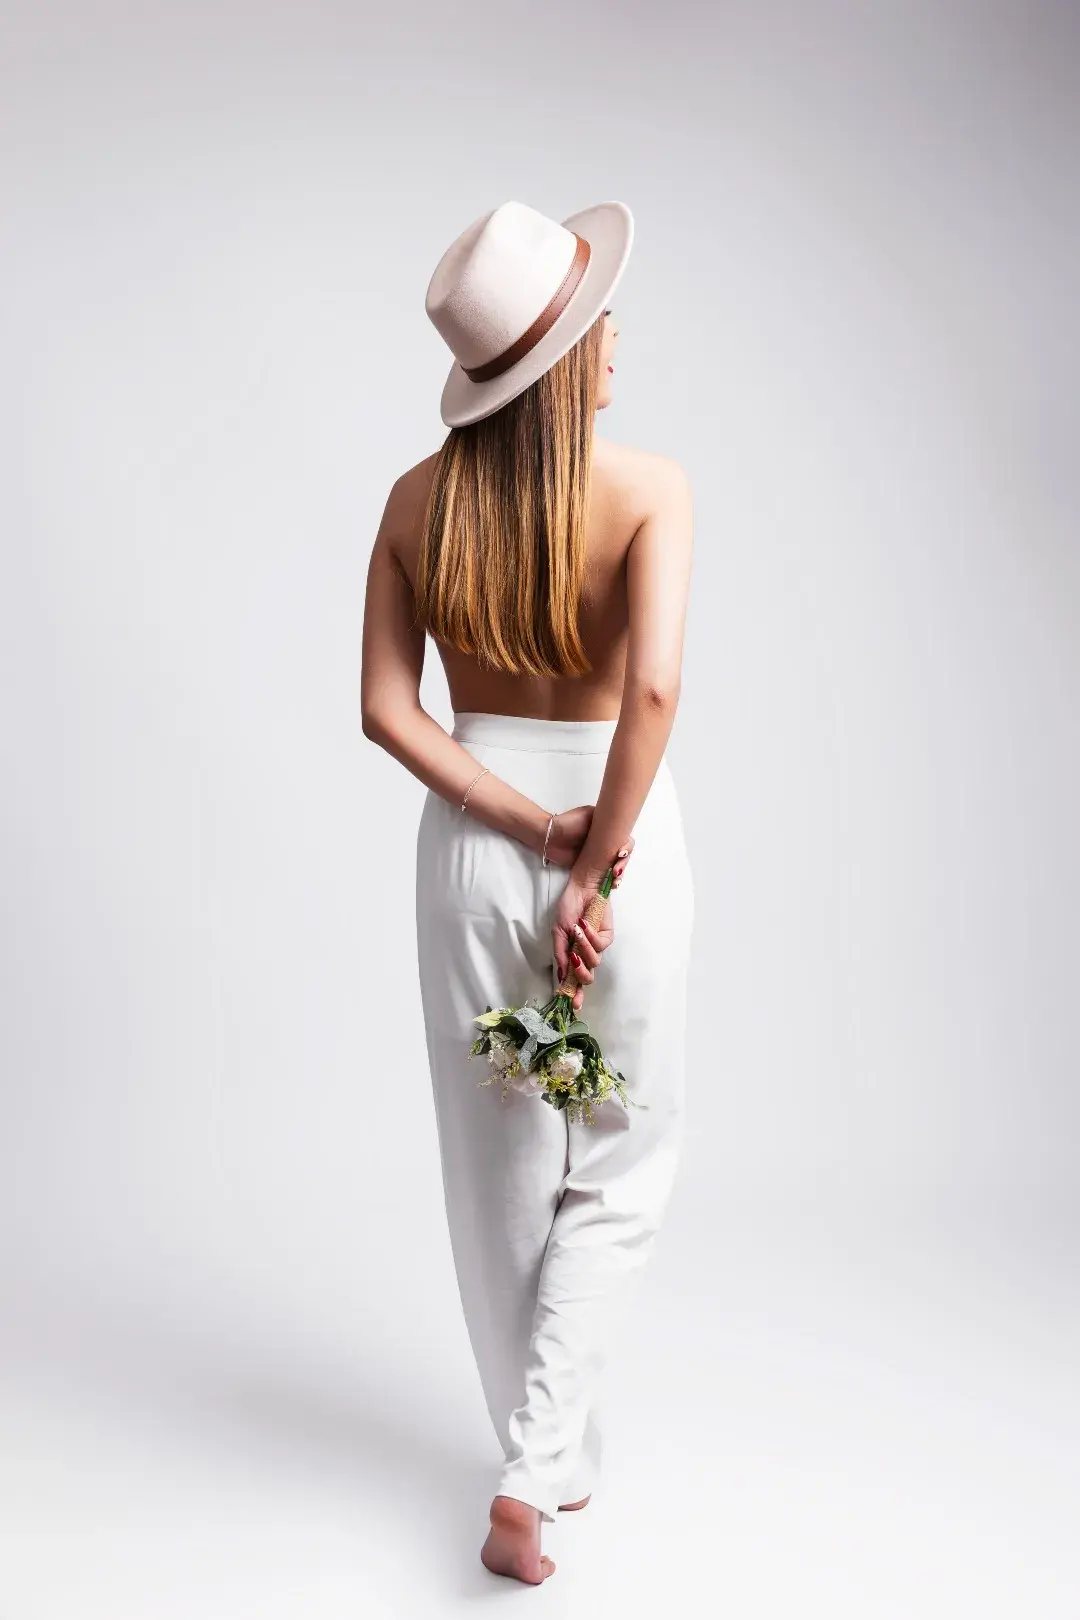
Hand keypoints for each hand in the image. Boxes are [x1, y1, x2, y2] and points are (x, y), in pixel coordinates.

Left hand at [543, 809, 635, 884]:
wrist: (550, 837)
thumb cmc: (568, 823)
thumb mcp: (588, 814)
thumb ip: (604, 817)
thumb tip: (617, 820)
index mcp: (608, 832)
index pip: (625, 840)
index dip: (627, 848)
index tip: (620, 853)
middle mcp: (606, 844)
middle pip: (623, 856)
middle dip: (623, 864)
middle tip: (616, 870)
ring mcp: (599, 857)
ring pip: (616, 867)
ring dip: (619, 874)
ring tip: (615, 880)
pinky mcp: (591, 868)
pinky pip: (605, 875)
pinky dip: (610, 881)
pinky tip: (612, 885)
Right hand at [550, 836, 634, 1009]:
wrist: (581, 888)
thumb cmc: (568, 907)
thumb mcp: (558, 932)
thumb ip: (560, 954)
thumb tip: (562, 975)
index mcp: (573, 955)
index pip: (575, 980)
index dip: (575, 994)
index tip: (572, 1005)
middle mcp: (586, 953)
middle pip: (588, 978)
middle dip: (580, 973)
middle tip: (573, 961)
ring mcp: (597, 945)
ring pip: (594, 962)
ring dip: (583, 948)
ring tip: (576, 932)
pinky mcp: (607, 936)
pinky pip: (600, 945)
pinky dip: (590, 936)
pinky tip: (584, 924)